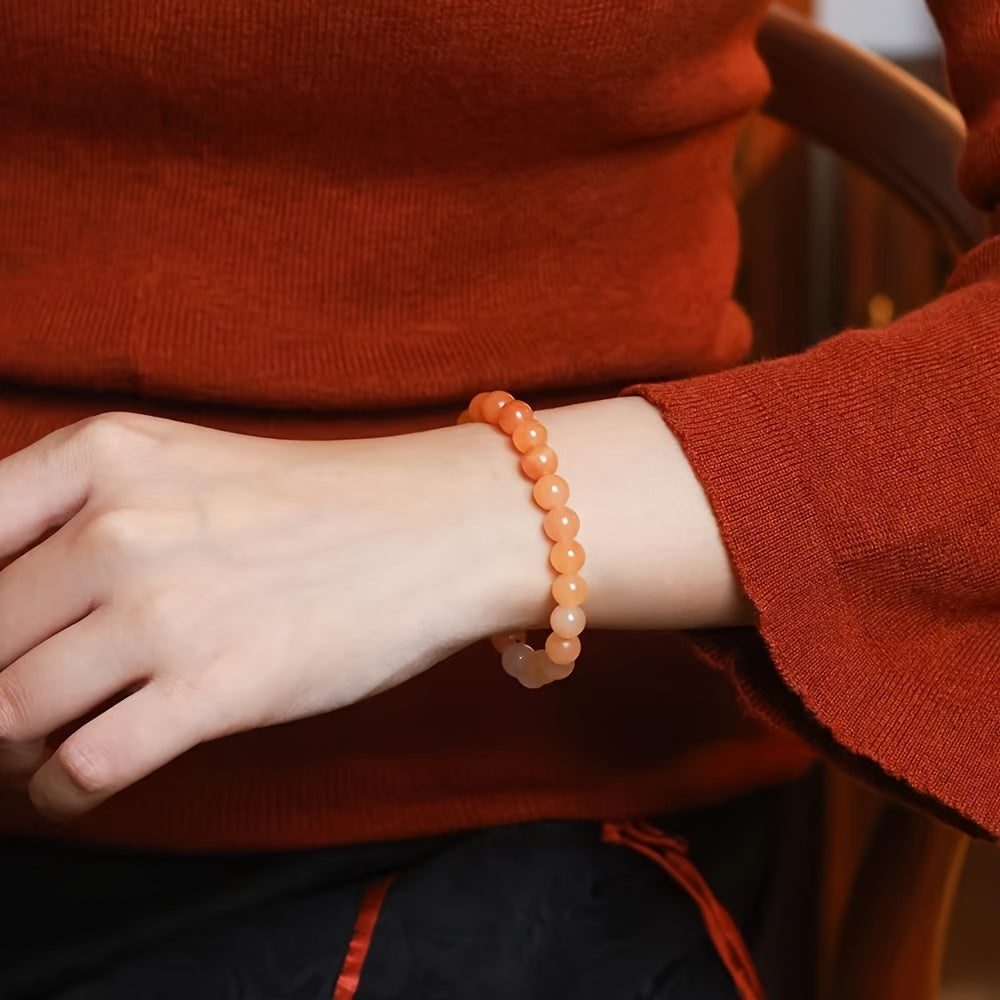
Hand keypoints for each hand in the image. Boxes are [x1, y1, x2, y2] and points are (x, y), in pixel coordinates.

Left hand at [0, 412, 530, 818]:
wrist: (434, 528)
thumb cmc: (310, 503)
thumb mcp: (178, 465)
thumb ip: (76, 511)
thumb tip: (3, 602)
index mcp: (103, 456)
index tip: (3, 641)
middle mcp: (120, 526)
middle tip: (20, 707)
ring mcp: (167, 610)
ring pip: (8, 710)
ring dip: (13, 746)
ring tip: (48, 742)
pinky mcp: (218, 688)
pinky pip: (80, 768)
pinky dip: (61, 792)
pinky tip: (82, 779)